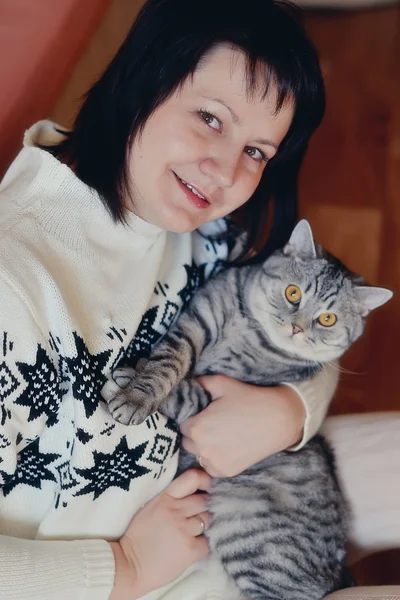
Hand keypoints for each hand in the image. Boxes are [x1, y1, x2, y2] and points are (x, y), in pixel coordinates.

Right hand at [109, 469, 210, 599]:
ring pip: (207, 520)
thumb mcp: (150, 508)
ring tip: (188, 534)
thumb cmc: (138, 537)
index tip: (206, 486)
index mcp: (165, 498)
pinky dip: (201, 545)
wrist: (129, 567)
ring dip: (202, 526)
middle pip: (204, 501)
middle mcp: (176, 511)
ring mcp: (184, 529)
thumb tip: (194, 493)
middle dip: (201, 508)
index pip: (192, 479)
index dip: (204, 480)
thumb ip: (171, 498)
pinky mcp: (190, 549)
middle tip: (192, 517)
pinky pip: (207, 542)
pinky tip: (189, 547)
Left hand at [180, 375, 305, 477]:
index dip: (192, 417)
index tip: (203, 413)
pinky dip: (214, 458)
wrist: (278, 419)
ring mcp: (214, 463)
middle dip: (196, 432)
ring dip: (203, 446)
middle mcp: (202, 448)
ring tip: (220, 434)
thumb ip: (199, 382)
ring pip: (197, 454)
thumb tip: (187, 384)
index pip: (182, 424)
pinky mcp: (226, 472)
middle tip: (213, 422)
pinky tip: (227, 445)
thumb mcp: (221, 383)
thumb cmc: (249, 398)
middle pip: (187, 440)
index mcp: (197, 427)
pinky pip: (209, 466)